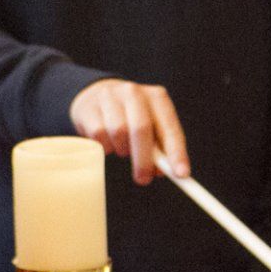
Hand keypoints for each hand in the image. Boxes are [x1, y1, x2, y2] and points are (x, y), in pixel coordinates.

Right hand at [68, 78, 188, 183]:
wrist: (96, 96)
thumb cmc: (131, 117)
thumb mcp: (151, 126)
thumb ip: (160, 148)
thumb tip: (163, 171)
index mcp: (157, 97)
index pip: (170, 127)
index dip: (176, 152)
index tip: (181, 174)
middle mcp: (134, 92)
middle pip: (141, 128)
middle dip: (144, 159)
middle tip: (144, 179)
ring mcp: (110, 97)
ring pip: (118, 132)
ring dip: (122, 149)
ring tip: (122, 148)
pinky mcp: (89, 107)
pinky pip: (98, 135)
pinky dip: (105, 146)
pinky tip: (106, 141)